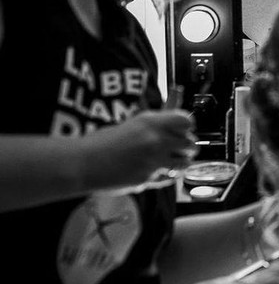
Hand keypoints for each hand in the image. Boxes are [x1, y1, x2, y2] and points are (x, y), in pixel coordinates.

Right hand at [81, 109, 196, 190]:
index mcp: (151, 123)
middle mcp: (155, 141)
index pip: (186, 121)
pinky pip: (169, 178)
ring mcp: (153, 161)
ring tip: (172, 161)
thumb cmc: (103, 141)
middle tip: (180, 147)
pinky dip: (166, 176)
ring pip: (185, 163)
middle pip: (190, 143)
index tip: (184, 129)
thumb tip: (175, 105)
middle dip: (187, 146)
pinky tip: (157, 171)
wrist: (82, 163)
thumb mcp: (132, 124)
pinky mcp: (148, 179)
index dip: (187, 126)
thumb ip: (156, 121)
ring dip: (181, 162)